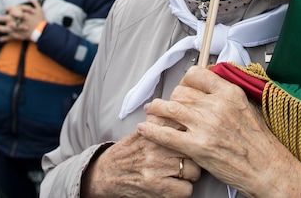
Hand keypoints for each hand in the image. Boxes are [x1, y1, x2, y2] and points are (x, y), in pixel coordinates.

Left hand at [0, 0, 43, 41]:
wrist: (41, 30)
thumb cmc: (40, 20)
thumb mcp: (39, 9)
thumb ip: (34, 2)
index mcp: (19, 13)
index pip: (10, 9)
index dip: (8, 9)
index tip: (5, 9)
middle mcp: (14, 20)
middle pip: (4, 18)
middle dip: (0, 18)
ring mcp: (14, 28)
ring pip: (4, 28)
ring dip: (0, 28)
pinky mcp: (16, 35)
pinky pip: (8, 37)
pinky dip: (4, 39)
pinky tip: (0, 39)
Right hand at [81, 128, 200, 197]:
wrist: (105, 174)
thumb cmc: (127, 153)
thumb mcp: (141, 131)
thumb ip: (160, 122)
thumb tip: (182, 110)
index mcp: (154, 131)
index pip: (184, 126)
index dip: (193, 132)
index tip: (194, 136)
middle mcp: (156, 147)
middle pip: (193, 148)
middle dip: (194, 155)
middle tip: (188, 158)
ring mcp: (157, 168)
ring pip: (194, 170)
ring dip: (191, 174)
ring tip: (182, 173)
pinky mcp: (156, 187)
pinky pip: (186, 190)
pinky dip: (183, 190)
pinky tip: (175, 186)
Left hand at [137, 66, 300, 197]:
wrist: (267, 168)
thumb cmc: (260, 142)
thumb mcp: (247, 106)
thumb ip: (226, 95)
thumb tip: (210, 87)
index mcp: (229, 93)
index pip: (196, 75)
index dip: (184, 80)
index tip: (182, 85)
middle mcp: (216, 106)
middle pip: (181, 92)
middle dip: (171, 97)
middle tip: (167, 103)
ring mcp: (206, 126)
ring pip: (170, 108)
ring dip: (156, 109)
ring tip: (151, 110)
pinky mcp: (198, 147)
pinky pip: (167, 135)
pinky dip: (152, 131)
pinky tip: (145, 129)